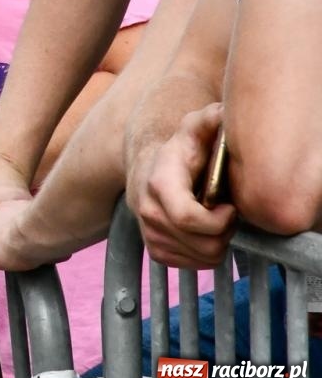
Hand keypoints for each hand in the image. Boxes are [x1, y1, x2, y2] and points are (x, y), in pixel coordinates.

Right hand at [134, 103, 235, 267]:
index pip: (187, 218)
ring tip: (216, 220)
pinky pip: (193, 265)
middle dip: (224, 232)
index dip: (218, 221)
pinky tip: (204, 232)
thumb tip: (222, 113)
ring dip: (217, 243)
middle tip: (227, 213)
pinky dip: (205, 253)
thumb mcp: (193, 130)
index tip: (229, 208)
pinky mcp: (155, 250)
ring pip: (202, 258)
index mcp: (158, 184)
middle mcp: (148, 211)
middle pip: (203, 244)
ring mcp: (150, 233)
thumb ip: (208, 120)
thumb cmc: (179, 151)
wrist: (148, 168)